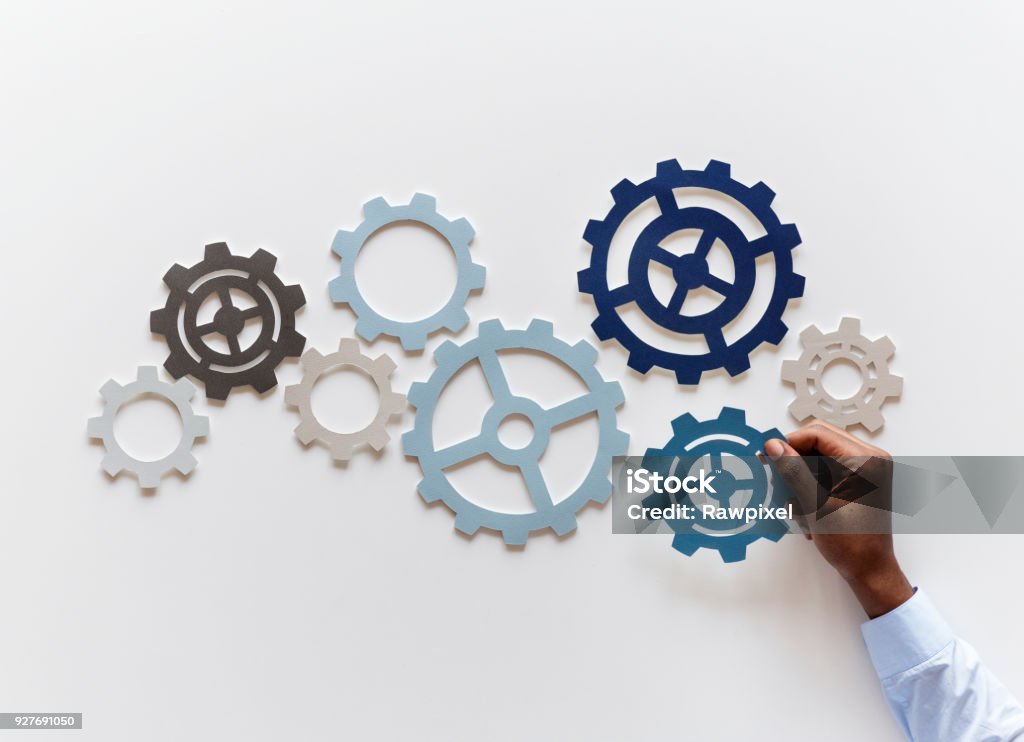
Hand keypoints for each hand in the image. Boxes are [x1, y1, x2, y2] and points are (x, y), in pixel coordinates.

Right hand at [765, 422, 913, 618]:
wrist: (870, 571)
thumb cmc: (851, 543)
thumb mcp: (816, 505)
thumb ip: (794, 470)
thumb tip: (773, 446)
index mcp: (866, 460)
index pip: (819, 434)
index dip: (789, 443)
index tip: (768, 457)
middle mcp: (869, 459)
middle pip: (819, 443)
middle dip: (794, 461)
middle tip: (774, 479)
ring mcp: (865, 471)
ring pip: (819, 459)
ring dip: (800, 477)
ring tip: (794, 505)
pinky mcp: (858, 482)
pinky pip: (826, 473)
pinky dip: (810, 487)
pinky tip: (805, 511)